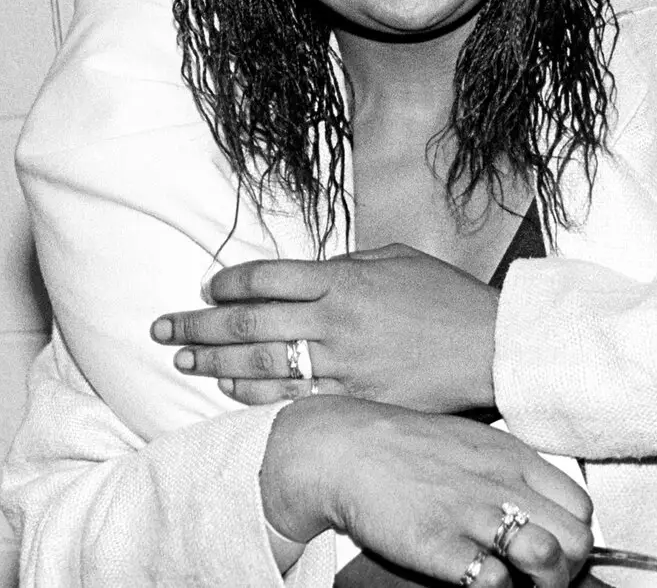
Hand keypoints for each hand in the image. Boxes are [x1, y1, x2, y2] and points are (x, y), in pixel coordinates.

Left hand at [153, 244, 499, 410]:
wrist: (492, 347)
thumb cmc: (446, 297)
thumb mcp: (395, 259)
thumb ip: (346, 264)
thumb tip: (308, 270)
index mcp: (344, 278)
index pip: (267, 277)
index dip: (228, 282)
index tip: (208, 287)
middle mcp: (335, 320)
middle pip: (249, 320)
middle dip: (199, 324)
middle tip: (164, 328)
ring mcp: (343, 363)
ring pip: (261, 362)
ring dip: (214, 361)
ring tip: (183, 360)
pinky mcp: (355, 398)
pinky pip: (292, 397)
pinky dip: (254, 393)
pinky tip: (228, 388)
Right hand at [262, 396, 592, 587]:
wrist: (344, 449)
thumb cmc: (406, 450)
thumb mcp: (473, 445)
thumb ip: (511, 475)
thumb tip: (542, 508)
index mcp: (513, 459)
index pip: (581, 506)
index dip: (576, 536)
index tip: (557, 549)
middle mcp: (501, 485)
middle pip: (578, 537)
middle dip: (570, 567)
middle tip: (543, 577)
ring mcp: (472, 515)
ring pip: (549, 557)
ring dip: (545, 582)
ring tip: (521, 585)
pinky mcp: (440, 546)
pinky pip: (495, 580)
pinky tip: (479, 580)